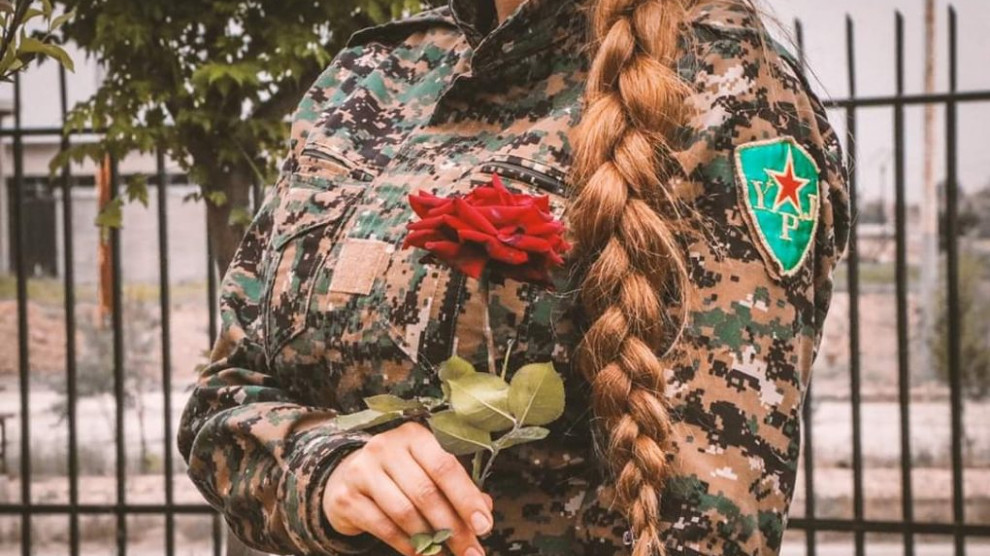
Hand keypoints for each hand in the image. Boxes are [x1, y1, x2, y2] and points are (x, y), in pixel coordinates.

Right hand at [322, 421, 493, 555]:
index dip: (467, 498)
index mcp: (414, 436)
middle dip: (452, 527)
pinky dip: (406, 544)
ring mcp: (362, 470)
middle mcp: (386, 447)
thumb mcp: (426, 470)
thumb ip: (455, 486)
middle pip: (426, 492)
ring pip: (405, 512)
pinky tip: (420, 553)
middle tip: (470, 551)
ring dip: (430, 540)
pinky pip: (383, 526)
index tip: (484, 526)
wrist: (346, 477)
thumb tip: (484, 509)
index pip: (445, 467)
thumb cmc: (398, 473)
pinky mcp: (346, 497)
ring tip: (445, 554)